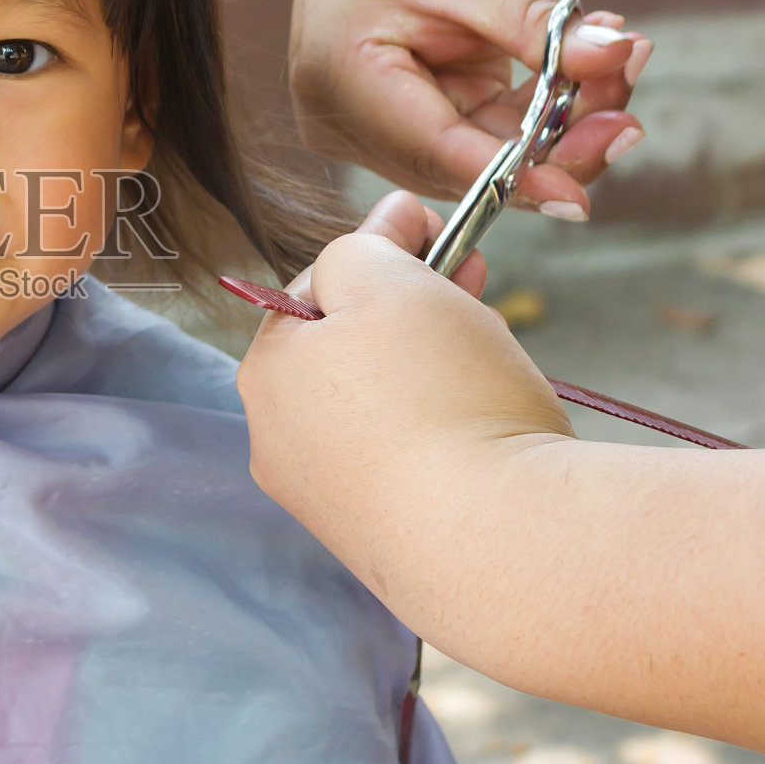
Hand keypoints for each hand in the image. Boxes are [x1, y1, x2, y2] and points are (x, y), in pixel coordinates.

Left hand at [236, 191, 570, 550]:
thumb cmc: (441, 397)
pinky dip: (440, 431)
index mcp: (264, 374)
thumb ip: (372, 243)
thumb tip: (386, 218)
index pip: (314, 287)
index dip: (379, 252)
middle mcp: (276, 441)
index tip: (437, 229)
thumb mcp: (393, 284)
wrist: (500, 544)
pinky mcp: (379, 541)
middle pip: (346, 348)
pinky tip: (485, 424)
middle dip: (411, 308)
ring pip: (378, 404)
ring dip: (429, 366)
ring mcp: (325, 500)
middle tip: (475, 280)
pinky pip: (405, 460)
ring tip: (490, 352)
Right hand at [289, 0, 649, 215]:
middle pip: (462, 165)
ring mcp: (378, 129)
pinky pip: (487, 136)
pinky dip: (543, 110)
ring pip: (484, 157)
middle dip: (554, 145)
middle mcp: (348, 121)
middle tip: (628, 115)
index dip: (506, 178)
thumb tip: (613, 57)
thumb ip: (535, 23)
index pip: (431, 150)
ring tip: (624, 58)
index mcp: (340, 80)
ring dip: (562, 124)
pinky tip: (590, 63)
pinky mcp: (413, 125)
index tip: (577, 200)